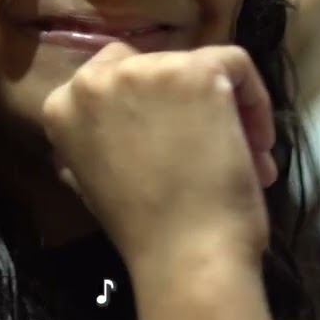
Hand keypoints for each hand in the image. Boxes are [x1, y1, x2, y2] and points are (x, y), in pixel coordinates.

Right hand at [41, 42, 276, 270]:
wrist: (183, 254)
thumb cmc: (142, 231)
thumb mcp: (90, 181)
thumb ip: (93, 143)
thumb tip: (116, 130)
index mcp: (61, 107)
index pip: (108, 77)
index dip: (147, 103)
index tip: (172, 137)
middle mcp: (94, 78)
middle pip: (153, 64)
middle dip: (183, 101)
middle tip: (210, 143)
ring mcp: (145, 71)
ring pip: (196, 65)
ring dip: (223, 107)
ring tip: (248, 155)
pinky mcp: (194, 71)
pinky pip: (235, 64)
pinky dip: (254, 99)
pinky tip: (259, 143)